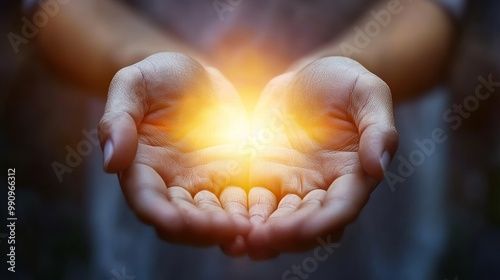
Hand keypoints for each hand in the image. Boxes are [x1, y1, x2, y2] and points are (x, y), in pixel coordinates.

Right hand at [98, 53, 250, 246]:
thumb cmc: (158, 77)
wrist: (196, 76)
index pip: (147, 201)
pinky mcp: (230, 175)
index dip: (160, 215)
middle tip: (226, 229)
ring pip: (211, 218)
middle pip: (182, 220)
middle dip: (201, 229)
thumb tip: (110, 163)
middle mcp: (170, 183)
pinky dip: (247, 212)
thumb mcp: (133, 85)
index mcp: (141, 167)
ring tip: (248, 229)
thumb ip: (118, 120)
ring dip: (227, 228)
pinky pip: (238, 200)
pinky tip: (262, 218)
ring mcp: (202, 182)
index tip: (175, 222)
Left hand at [233, 57, 397, 258]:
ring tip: (241, 242)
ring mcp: (292, 182)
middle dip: (286, 235)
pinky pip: (253, 198)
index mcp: (353, 174)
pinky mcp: (265, 172)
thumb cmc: (346, 83)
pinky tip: (227, 221)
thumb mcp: (368, 94)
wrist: (310, 76)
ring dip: (262, 232)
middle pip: (306, 221)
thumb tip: (378, 167)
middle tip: (261, 241)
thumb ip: (378, 129)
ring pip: (278, 217)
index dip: (322, 222)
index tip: (299, 230)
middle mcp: (323, 186)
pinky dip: (243, 212)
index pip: (341, 207)